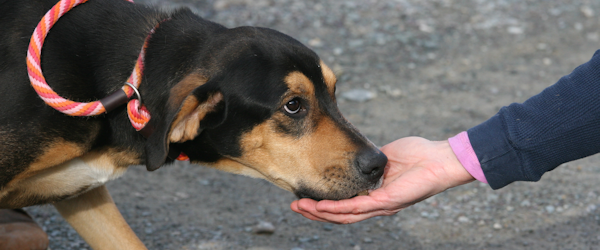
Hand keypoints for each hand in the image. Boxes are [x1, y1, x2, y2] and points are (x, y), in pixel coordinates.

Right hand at [290, 137, 474, 223]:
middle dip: (315, 213)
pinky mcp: (386, 202)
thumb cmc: (417, 156)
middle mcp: (375, 205)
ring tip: (301, 207)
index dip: (322, 204)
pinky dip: (337, 208)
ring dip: (321, 213)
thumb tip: (350, 155)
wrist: (439, 159)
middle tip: (295, 205)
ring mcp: (380, 206)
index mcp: (373, 195)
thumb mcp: (382, 156)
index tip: (304, 196)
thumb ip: (365, 160)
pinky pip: (357, 208)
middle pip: (340, 216)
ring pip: (345, 216)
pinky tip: (321, 207)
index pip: (343, 204)